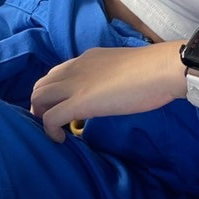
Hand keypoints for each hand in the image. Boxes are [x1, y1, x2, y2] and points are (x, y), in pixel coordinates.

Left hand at [30, 43, 180, 141]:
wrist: (160, 69)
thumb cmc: (151, 70)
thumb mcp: (121, 68)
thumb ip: (109, 77)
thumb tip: (110, 91)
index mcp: (86, 59)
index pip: (57, 73)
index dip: (54, 91)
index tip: (61, 106)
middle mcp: (75, 68)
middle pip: (41, 84)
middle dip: (41, 104)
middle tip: (53, 122)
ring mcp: (75, 85)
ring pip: (38, 97)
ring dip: (40, 115)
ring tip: (54, 130)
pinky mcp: (78, 103)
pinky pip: (49, 118)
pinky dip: (49, 130)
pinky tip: (60, 139)